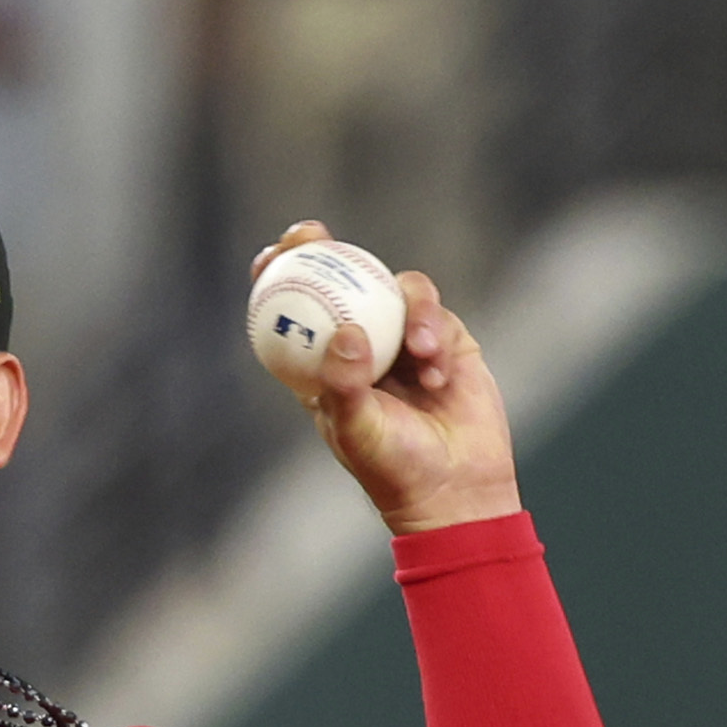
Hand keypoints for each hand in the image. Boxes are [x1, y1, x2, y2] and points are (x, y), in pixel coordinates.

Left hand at [251, 221, 520, 534]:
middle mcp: (364, 345)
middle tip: (315, 236)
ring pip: (398, 292)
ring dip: (410, 313)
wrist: (457, 490)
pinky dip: (436, 337)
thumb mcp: (358, 430)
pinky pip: (437, 317)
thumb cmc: (395, 468)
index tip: (269, 257)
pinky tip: (438, 375)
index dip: (278, 278)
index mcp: (325, 367)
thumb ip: (346, 384)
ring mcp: (406, 340)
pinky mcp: (447, 342)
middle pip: (341, 281)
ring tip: (422, 354)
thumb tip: (346, 332)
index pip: (295, 313)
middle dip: (324, 251)